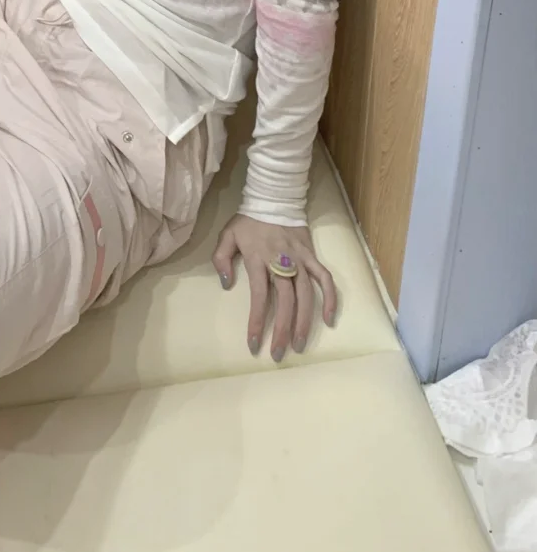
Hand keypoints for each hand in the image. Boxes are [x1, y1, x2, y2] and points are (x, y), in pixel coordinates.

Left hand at [212, 215, 336, 361]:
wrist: (273, 198)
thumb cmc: (248, 221)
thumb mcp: (227, 235)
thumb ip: (221, 260)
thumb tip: (227, 285)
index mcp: (258, 259)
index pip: (259, 297)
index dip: (258, 321)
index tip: (254, 343)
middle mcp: (281, 262)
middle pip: (286, 302)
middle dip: (282, 330)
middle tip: (279, 354)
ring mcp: (299, 259)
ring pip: (306, 295)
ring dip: (304, 322)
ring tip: (299, 345)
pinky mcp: (312, 255)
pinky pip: (324, 278)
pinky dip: (330, 298)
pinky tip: (329, 319)